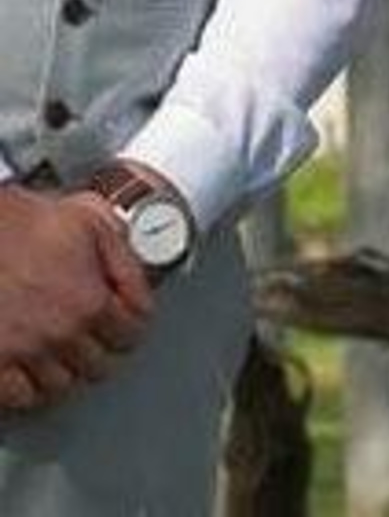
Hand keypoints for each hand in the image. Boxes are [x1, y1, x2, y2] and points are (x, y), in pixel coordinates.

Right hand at [0, 186, 150, 412]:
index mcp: (91, 302)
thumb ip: (121, 254)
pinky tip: (32, 375)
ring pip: (60, 387)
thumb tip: (138, 276)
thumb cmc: (23, 224)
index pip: (131, 332)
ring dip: (67, 372)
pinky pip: (19, 397)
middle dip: (102, 350)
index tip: (129, 322)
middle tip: (100, 340)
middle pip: (98, 365)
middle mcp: (60, 335)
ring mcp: (24, 354)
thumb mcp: (91, 222)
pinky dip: (28, 389)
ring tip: (67, 358)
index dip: (133, 323)